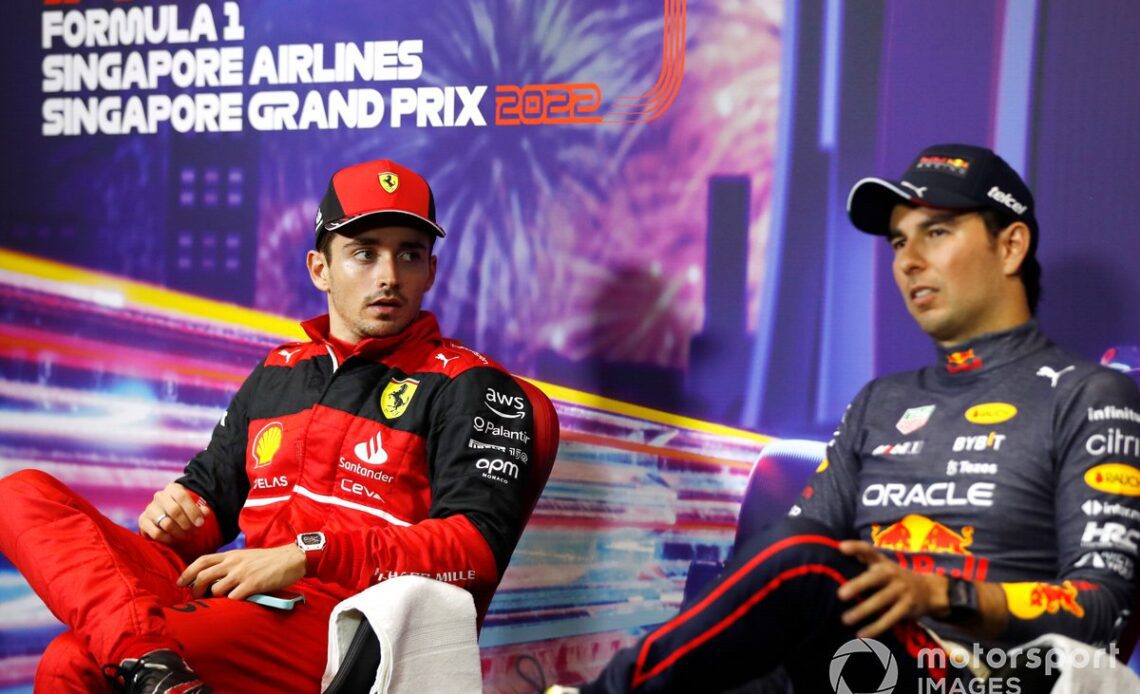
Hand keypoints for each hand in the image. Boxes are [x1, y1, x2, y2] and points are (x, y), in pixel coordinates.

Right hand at [139, 482, 210, 543]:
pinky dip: (168, 539)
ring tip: (186, 536)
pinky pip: (157, 533)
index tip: (200, 523)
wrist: (166, 516)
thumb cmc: (184, 511)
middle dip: (187, 524)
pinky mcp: (143, 521)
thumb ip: (202, 510)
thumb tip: (205, 513)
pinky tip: (175, 539)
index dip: (193, 511)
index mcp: (173, 489)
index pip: (182, 497)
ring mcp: (150, 508)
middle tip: (194, 532)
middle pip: (174, 511)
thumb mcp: (194, 508)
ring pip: (166, 523)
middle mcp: (160, 496)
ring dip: (179, 533)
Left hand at [177, 544, 304, 599]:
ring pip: (216, 589)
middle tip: (196, 597)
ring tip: (220, 601)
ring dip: (215, 598)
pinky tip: (236, 602)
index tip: (180, 582)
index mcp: (231, 555)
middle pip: (203, 576)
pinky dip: (231, 602)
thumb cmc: (270, 559)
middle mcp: (233, 563)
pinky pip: (233, 597)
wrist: (291, 558)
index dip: (187, 572)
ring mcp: (242, 574)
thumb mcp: (246, 556)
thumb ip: (231, 564)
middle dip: (195, 589)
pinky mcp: (252, 584)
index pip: (202, 560)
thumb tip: (215, 576)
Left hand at [835, 540, 947, 638]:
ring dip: (863, 611)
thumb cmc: (895, 578)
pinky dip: (876, 627)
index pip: (869, 551)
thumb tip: (839, 550)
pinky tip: (862, 634)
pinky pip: (890, 618)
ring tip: (846, 619)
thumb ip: (864, 560)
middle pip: (875, 578)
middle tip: (840, 595)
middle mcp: (892, 573)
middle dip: (858, 585)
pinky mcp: (907, 607)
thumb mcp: (883, 566)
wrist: (929, 590)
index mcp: (882, 562)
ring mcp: (901, 590)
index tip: (841, 547)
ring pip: (881, 601)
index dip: (856, 547)